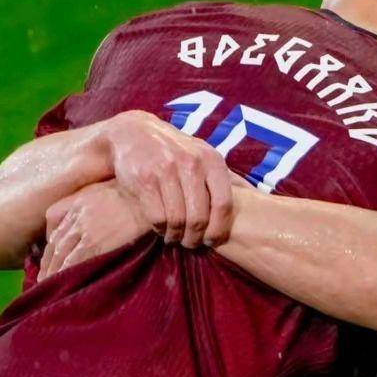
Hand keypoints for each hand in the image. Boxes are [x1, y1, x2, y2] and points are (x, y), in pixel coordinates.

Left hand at [38, 180, 152, 280]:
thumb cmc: (134, 193)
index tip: (48, 260)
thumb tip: (85, 221)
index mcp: (77, 203)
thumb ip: (90, 201)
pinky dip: (67, 273)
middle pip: (55, 244)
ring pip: (62, 255)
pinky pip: (75, 261)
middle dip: (48, 264)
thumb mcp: (107, 189)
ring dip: (54, 272)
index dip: (51, 247)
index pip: (55, 228)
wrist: (147, 198)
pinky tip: (65, 282)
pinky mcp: (95, 243)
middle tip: (43, 279)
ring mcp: (84, 230)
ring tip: (51, 285)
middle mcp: (76, 217)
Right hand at [104, 110, 233, 247]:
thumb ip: (218, 180)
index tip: (212, 241)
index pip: (223, 204)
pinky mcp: (145, 179)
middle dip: (194, 238)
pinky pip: (158, 217)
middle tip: (190, 243)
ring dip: (176, 236)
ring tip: (174, 236)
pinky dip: (160, 229)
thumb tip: (241, 212)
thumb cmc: (175, 153)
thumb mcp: (202, 156)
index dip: (219, 229)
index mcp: (211, 160)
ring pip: (177, 220)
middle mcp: (192, 163)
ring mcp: (167, 170)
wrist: (134, 133)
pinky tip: (161, 227)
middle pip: (199, 218)